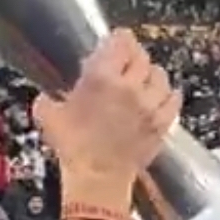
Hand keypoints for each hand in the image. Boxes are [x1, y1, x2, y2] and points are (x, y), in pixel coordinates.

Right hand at [35, 30, 180, 202]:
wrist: (98, 179)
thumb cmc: (73, 148)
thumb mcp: (50, 118)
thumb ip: (48, 102)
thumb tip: (45, 99)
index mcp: (102, 77)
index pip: (121, 42)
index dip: (120, 40)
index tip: (116, 42)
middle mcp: (130, 86)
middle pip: (142, 56)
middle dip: (134, 57)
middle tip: (126, 63)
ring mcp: (150, 104)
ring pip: (160, 75)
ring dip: (151, 75)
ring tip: (143, 81)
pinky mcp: (162, 123)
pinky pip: (174, 99)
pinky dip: (168, 95)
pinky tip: (160, 98)